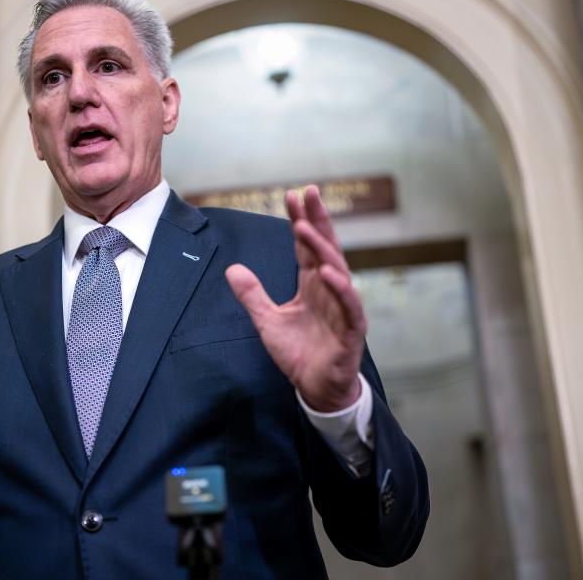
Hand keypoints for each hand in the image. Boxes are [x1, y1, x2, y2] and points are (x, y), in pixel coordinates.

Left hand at [225, 186, 365, 411]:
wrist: (316, 389)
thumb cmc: (299, 353)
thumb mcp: (267, 321)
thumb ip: (253, 295)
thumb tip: (231, 268)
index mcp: (312, 285)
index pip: (306, 247)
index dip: (300, 221)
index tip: (291, 195)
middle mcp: (330, 290)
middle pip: (325, 248)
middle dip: (317, 220)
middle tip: (309, 192)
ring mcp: (343, 308)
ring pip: (336, 271)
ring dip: (321, 248)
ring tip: (305, 227)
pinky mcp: (351, 330)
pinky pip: (349, 306)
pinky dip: (341, 289)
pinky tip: (329, 273)